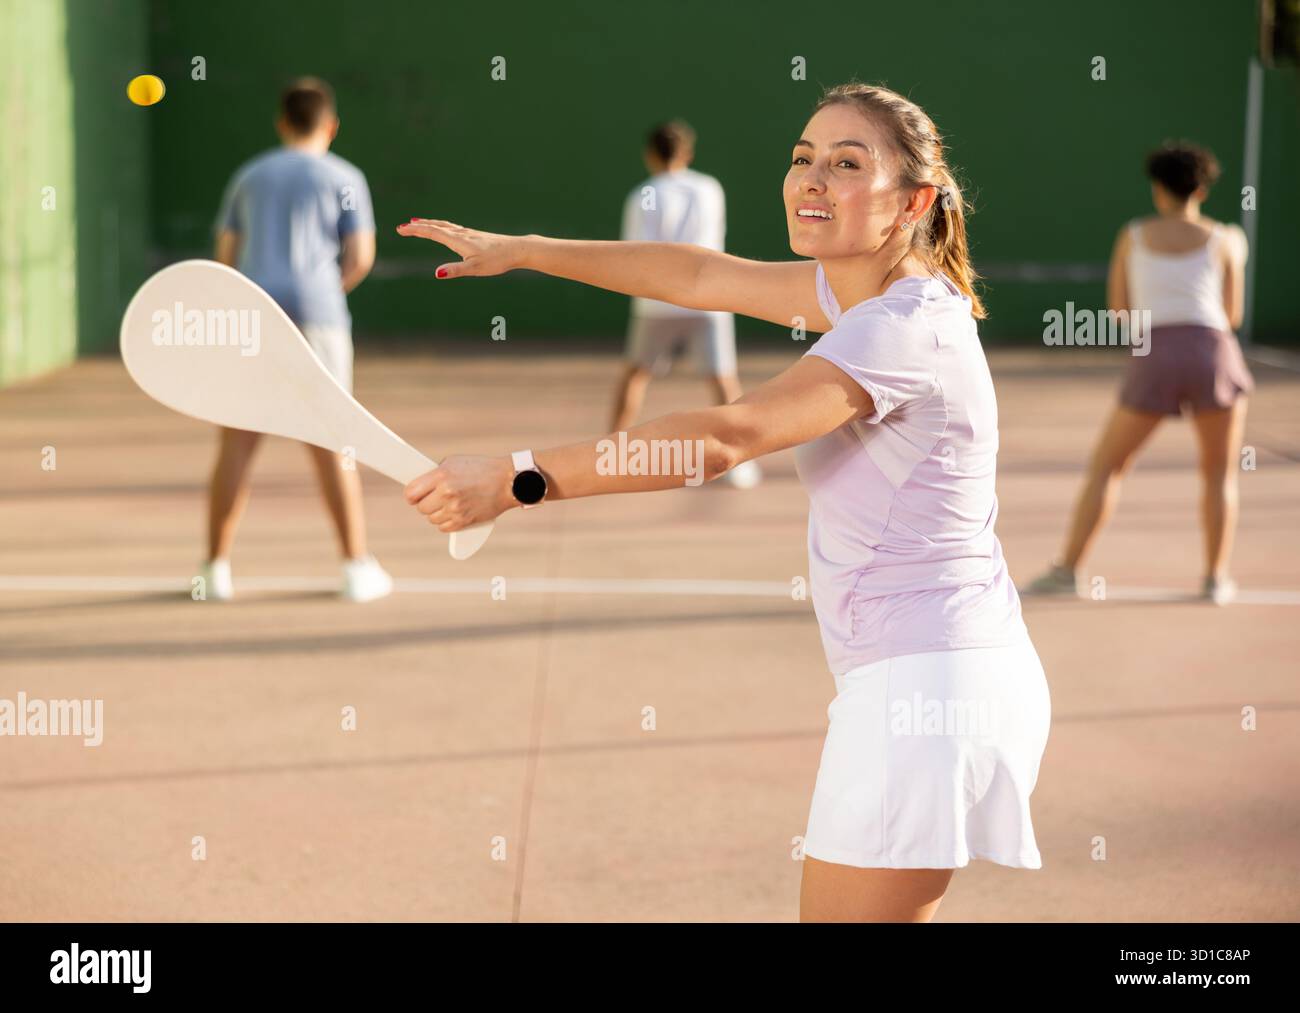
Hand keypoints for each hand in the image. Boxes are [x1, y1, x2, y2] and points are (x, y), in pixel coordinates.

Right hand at [395, 219, 528, 278]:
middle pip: (436, 226)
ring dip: (429, 224)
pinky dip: (442, 227)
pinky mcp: (475, 236)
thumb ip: (455, 270)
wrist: (517, 250)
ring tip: (418, 223)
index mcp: (458, 240)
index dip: (415, 230)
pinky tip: (445, 231)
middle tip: (402, 226)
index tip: (400, 229)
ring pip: (444, 226)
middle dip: (418, 226)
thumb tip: (437, 273)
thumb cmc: (497, 260)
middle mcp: (462, 234)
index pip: (432, 232)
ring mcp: (469, 233)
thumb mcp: (475, 269)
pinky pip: (453, 228)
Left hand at [404, 455, 516, 531]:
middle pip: (421, 508)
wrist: (508, 482)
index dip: (411, 495)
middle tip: (435, 497)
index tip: (414, 496)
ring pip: (432, 519)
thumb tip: (418, 484)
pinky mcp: (464, 521)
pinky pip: (443, 528)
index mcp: (442, 476)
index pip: (411, 493)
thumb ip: (435, 473)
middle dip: (426, 503)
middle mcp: (447, 493)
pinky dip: (446, 522)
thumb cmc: (481, 469)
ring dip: (437, 513)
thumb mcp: (455, 462)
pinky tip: (454, 512)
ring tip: (449, 503)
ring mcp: (456, 509)